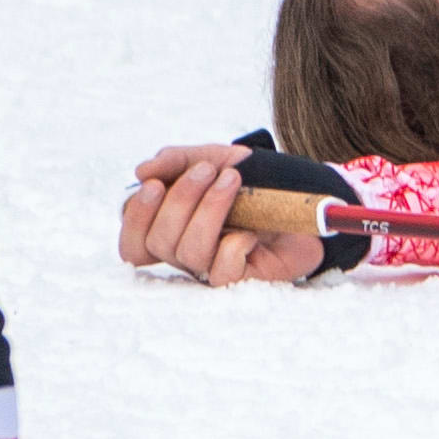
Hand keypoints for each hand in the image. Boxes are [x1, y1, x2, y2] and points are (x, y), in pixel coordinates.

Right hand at [120, 141, 341, 285]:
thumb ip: (175, 160)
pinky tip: (251, 230)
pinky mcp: (243, 280)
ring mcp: (214, 268)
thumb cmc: (254, 181)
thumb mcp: (213, 158)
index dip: (136, 217)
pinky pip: (222, 272)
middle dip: (180, 201)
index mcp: (172, 229)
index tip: (154, 184)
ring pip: (189, 253)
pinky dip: (234, 244)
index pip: (133, 243)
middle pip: (158, 243)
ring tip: (233, 182)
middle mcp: (187, 252)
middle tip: (206, 171)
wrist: (306, 193)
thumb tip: (141, 171)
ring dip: (209, 211)